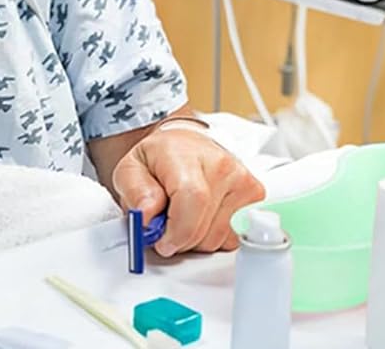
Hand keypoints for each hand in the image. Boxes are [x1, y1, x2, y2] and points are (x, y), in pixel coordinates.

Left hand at [111, 127, 264, 255]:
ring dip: (199, 239)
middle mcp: (221, 165)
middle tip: (169, 223)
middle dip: (181, 239)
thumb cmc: (160, 158)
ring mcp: (242, 179)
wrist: (183, 144)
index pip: (193, 199)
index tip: (163, 240)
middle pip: (205, 228)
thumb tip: (147, 215)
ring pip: (220, 238)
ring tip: (187, 216)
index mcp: (188, 155)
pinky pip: (234, 237)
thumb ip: (135, 192)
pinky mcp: (254, 194)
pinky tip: (205, 217)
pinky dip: (216, 235)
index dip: (177, 231)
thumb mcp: (130, 170)